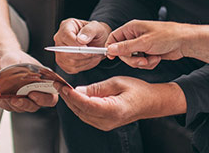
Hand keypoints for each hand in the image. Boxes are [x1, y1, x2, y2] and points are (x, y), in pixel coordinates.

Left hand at [0, 49, 58, 111]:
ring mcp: (23, 98)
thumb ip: (20, 65)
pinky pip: (9, 107)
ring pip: (22, 109)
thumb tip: (21, 72)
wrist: (1, 61)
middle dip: (26, 104)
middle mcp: (35, 92)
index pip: (50, 97)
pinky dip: (5, 103)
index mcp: (43, 82)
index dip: (44, 99)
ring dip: (13, 104)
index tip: (32, 94)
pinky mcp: (11, 102)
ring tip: (7, 96)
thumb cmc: (15, 58)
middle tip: (17, 99)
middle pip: (35, 106)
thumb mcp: (18, 59)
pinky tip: (1, 96)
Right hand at [53, 18, 110, 73]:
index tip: (87, 48)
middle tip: (94, 53)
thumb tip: (81, 40)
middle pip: (65, 51)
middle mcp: (60, 38)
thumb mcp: (97, 27)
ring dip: (85, 61)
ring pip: (69, 61)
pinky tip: (89, 60)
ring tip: (94, 55)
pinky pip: (71, 68)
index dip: (75, 43)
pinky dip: (83, 66)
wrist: (98, 42)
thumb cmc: (96, 33)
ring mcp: (60, 51)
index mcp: (66, 26)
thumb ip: (89, 31)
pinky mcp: (63, 62)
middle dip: (82, 54)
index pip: (66, 35)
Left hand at [57, 77, 183, 130]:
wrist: (151, 102)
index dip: (72, 96)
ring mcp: (105, 124)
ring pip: (81, 114)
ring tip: (63, 88)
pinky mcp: (103, 123)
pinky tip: (74, 96)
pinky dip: (79, 105)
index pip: (86, 104)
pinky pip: (86, 115)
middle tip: (58, 84)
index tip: (62, 86)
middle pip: (81, 111)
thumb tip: (78, 90)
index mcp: (113, 110)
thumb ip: (97, 88)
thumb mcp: (117, 82)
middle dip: (68, 97)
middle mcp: (107, 121)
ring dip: (71, 101)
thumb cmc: (138, 90)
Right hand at [106, 20, 187, 68]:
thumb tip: (111, 49)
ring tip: (152, 58)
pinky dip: (149, 63)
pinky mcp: (148, 53)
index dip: (112, 48)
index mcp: (132, 29)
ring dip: (143, 63)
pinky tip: (157, 58)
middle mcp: (135, 36)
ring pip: (133, 60)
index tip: (113, 57)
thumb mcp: (144, 43)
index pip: (114, 38)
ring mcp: (142, 45)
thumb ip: (126, 47)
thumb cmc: (167, 36)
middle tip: (142, 60)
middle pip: (123, 53)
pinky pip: (142, 63)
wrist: (184, 42)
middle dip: (133, 60)